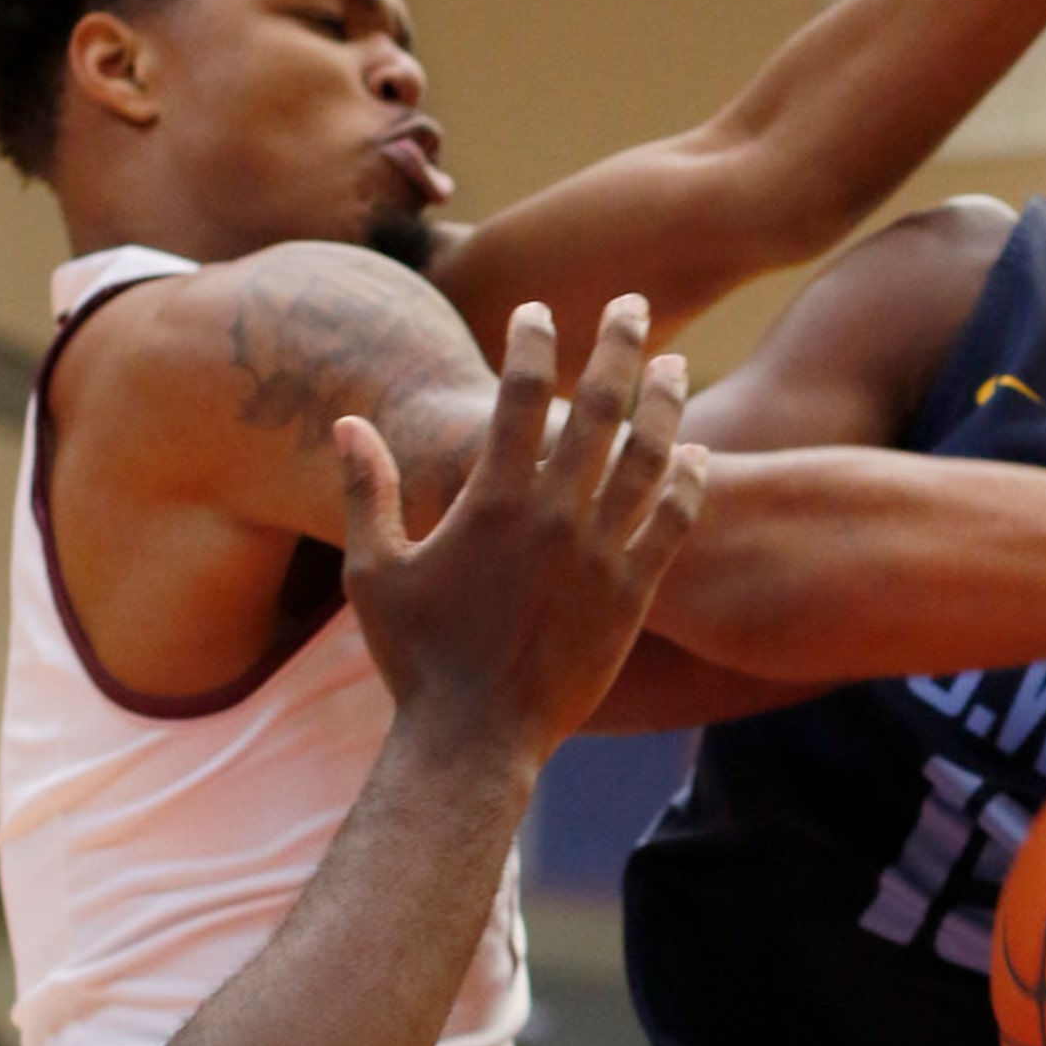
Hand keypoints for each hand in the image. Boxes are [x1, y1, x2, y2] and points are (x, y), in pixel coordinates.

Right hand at [335, 295, 707, 769]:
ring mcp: (600, 555)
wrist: (475, 741)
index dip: (532, 342)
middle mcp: (554, 517)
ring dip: (665, 405)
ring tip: (674, 365)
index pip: (518, 397)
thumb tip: (348, 422)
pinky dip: (688, 483)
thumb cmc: (418, 659)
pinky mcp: (633, 595)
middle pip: (598, 409)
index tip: (540, 309)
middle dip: (618, 347)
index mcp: (491, 503)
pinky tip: (696, 454)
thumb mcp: (374, 572)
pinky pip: (672, 525)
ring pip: (647, 458)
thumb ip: (366, 491)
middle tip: (634, 304)